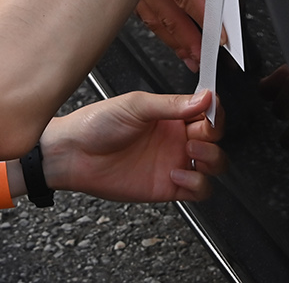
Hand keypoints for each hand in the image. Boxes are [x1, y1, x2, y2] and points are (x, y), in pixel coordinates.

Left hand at [40, 91, 225, 202]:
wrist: (73, 154)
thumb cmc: (96, 124)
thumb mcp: (136, 105)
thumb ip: (171, 104)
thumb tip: (203, 97)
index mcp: (171, 114)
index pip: (207, 111)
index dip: (214, 111)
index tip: (212, 109)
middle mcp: (176, 138)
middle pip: (215, 138)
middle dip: (214, 135)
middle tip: (196, 135)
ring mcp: (174, 162)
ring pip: (214, 165)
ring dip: (211, 159)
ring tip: (190, 152)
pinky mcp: (168, 186)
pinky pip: (199, 190)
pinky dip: (197, 184)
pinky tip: (177, 174)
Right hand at [136, 0, 207, 71]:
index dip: (203, 14)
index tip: (217, 32)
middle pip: (167, 13)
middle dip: (186, 38)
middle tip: (202, 56)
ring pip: (152, 15)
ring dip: (170, 36)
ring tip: (186, 53)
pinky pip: (139, 7)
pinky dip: (153, 22)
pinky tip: (160, 29)